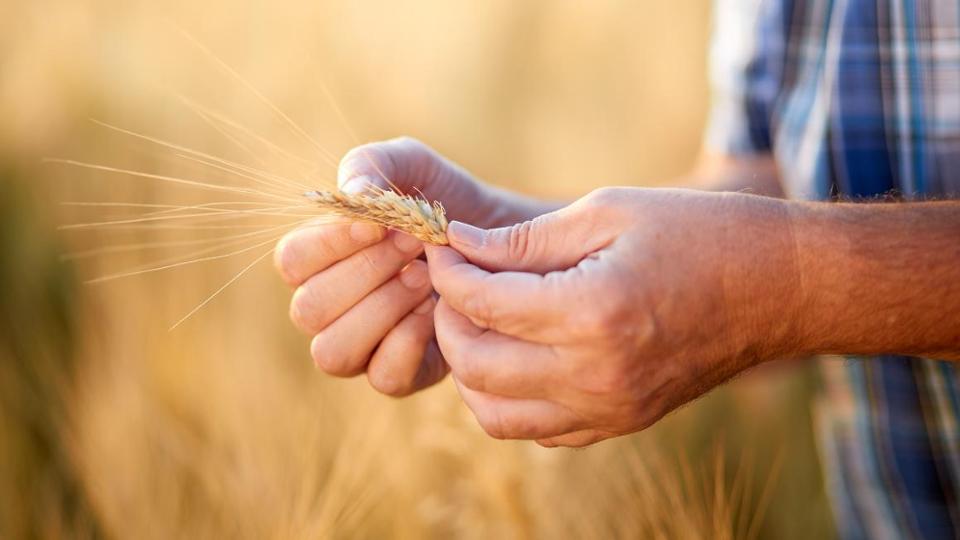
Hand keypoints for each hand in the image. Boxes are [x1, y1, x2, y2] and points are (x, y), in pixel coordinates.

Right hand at [274, 137, 556, 395]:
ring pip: (334, 352)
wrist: (502, 242)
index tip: (379, 225)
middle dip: (367, 272)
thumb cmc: (445, 202)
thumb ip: (374, 164)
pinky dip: (410, 341)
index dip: (329, 243)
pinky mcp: (401, 375)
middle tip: (415, 246)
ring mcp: (362, 348)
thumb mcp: (415, 166)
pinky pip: (383, 378)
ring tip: (426, 278)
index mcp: (320, 260)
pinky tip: (437, 309)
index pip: (291, 261)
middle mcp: (330, 310)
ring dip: (383, 309)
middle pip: (309, 309)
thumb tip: (353, 192)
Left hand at [426, 187, 803, 446]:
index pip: (482, 304)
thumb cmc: (701, 234)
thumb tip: (459, 246)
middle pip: (476, 365)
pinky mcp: (621, 424)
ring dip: (470, 368)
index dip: (448, 273)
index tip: (441, 247)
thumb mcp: (609, 213)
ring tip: (480, 322)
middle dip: (447, 320)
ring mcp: (610, 409)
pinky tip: (519, 353)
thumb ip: (524, 239)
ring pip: (495, 414)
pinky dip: (509, 398)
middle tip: (453, 284)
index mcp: (594, 312)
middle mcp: (596, 375)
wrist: (780, 288)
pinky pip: (537, 431)